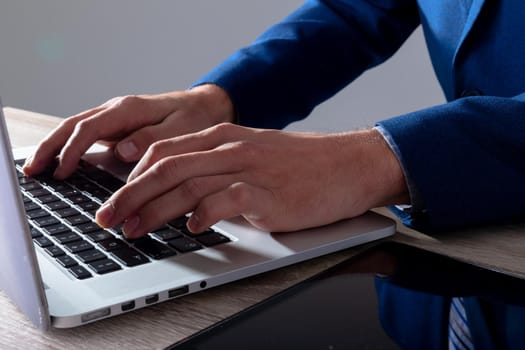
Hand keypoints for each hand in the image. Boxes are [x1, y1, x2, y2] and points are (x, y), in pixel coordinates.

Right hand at [22, 84, 234, 177]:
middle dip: (50, 147)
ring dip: (55, 146)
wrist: (208, 105)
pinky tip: (63, 162)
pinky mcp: (120, 127)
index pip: (90, 128)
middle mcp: (118, 110)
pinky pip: (88, 134)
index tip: (62, 172)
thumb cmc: (196, 117)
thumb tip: (122, 150)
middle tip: (33, 171)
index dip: (72, 151)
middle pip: (73, 125)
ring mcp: (117, 118)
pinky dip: (71, 147)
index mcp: (130, 109)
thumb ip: (152, 138)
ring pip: (76, 128)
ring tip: (38, 168)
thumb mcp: (181, 129)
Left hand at [95, 124, 408, 237]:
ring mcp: (248, 168)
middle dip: (128, 195)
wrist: (346, 165)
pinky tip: (191, 229)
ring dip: (154, 210)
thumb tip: (180, 196)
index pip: (161, 152)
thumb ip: (215, 169)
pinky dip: (203, 215)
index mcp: (221, 137)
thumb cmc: (299, 165)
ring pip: (186, 185)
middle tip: (108, 218)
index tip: (115, 201)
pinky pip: (225, 201)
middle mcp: (229, 148)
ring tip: (135, 230)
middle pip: (164, 168)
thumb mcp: (251, 155)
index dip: (130, 178)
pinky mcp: (267, 193)